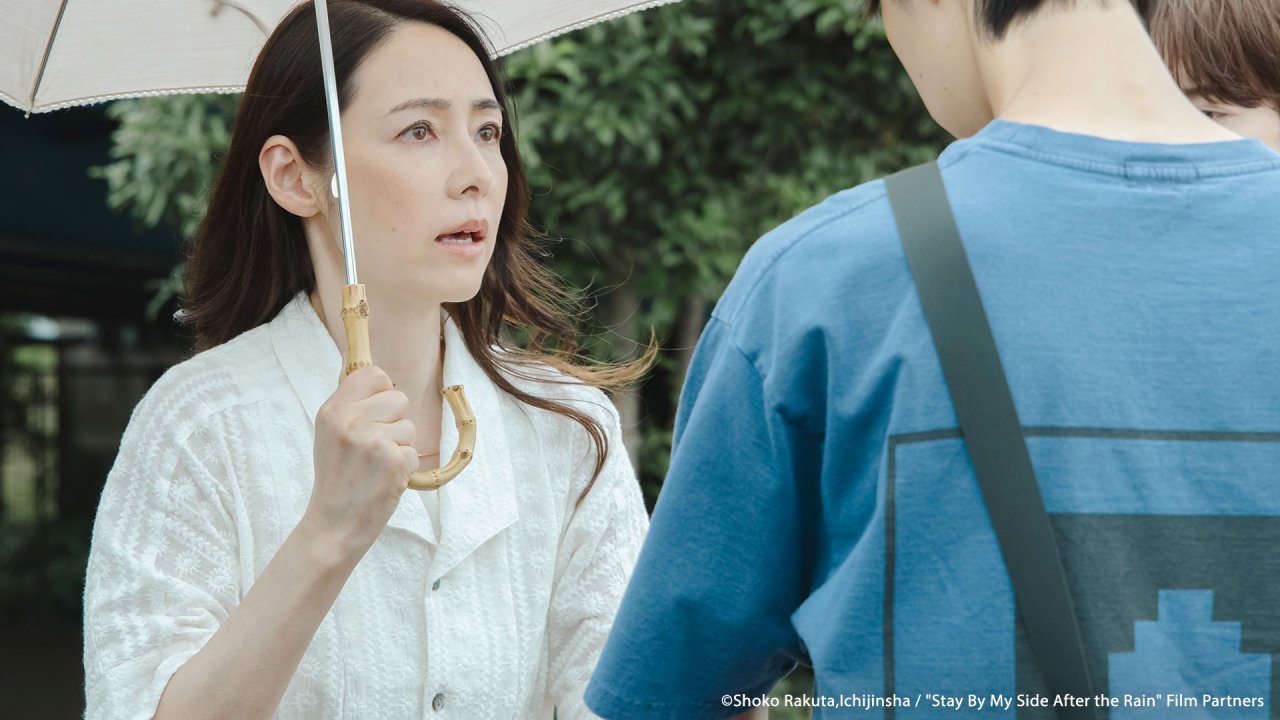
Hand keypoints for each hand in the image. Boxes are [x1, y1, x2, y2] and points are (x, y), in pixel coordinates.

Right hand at [304, 366, 416, 560]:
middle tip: (373, 449)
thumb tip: (379, 377)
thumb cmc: (337, 479)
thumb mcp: (331, 434)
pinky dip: (404, 468)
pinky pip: (413, 452)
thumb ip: (352, 406)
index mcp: (333, 410)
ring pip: (409, 426)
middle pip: (398, 399)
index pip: (373, 374)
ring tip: (376, 466)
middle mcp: (350, 421)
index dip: (381, 392)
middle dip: (394, 423)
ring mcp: (372, 440)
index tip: (375, 413)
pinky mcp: (393, 460)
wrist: (333, 524)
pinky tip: (383, 480)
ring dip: (399, 446)